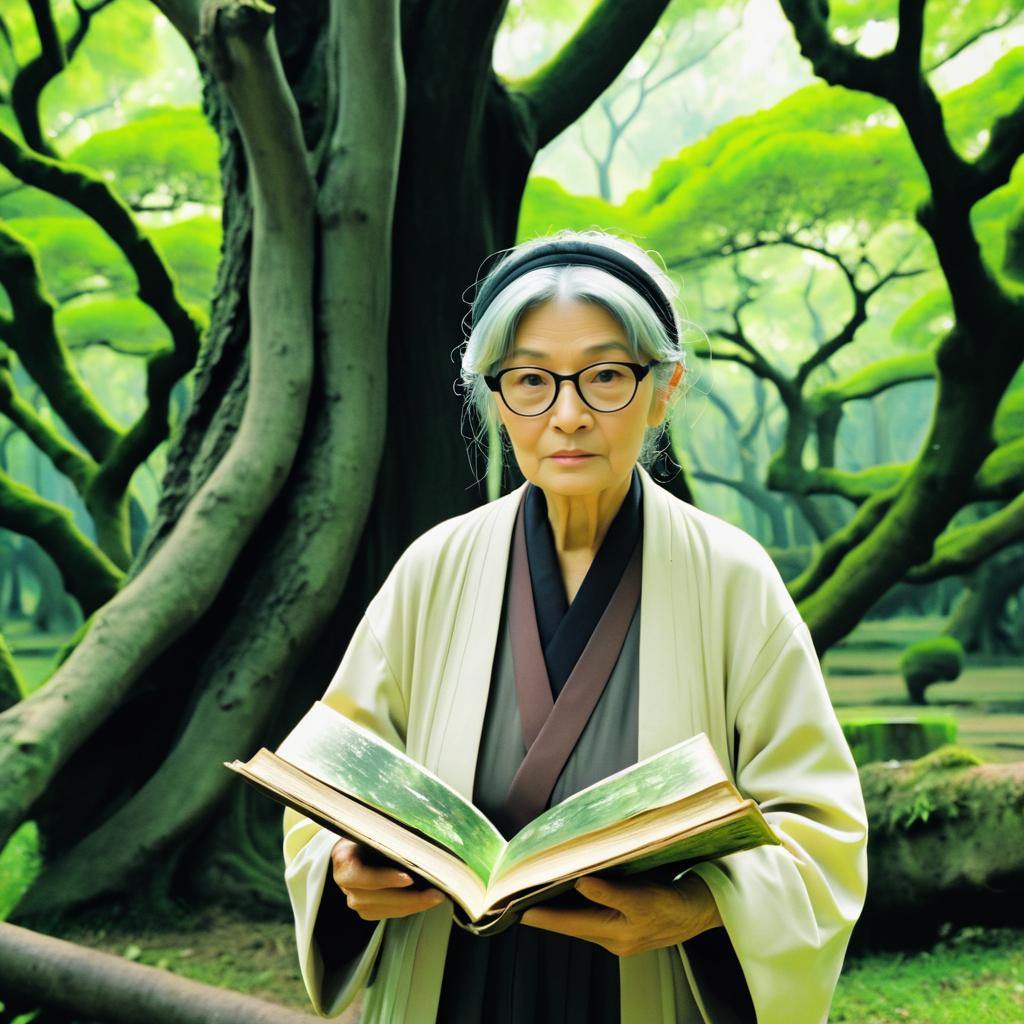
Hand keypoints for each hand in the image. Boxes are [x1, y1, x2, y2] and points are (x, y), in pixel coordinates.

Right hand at [330, 838, 446, 920]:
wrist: (360, 843)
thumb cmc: (372, 831)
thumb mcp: (374, 827)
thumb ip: (387, 835)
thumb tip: (416, 842)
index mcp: (343, 858)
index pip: (362, 875)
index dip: (385, 879)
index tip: (409, 878)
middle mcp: (345, 883)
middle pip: (375, 898)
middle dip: (408, 897)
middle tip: (435, 893)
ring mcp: (354, 898)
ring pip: (384, 909)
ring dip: (413, 905)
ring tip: (437, 897)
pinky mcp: (366, 909)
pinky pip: (389, 913)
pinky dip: (410, 908)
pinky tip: (427, 900)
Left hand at [520, 873, 721, 956]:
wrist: (703, 909)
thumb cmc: (676, 904)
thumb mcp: (643, 897)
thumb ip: (610, 892)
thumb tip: (580, 882)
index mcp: (615, 934)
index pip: (569, 924)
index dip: (543, 917)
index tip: (518, 911)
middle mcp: (614, 937)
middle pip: (572, 924)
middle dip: (548, 912)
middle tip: (521, 897)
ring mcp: (621, 931)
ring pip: (582, 919)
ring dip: (563, 907)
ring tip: (539, 892)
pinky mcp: (628, 921)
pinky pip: (595, 913)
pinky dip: (581, 903)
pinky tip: (572, 889)